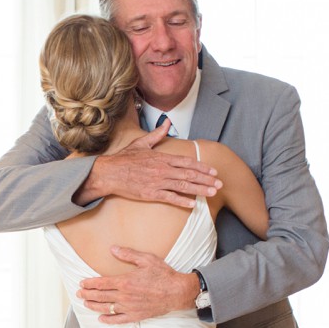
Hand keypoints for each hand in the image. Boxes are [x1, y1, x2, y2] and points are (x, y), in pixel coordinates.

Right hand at [74, 119, 221, 206]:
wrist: (109, 172)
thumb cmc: (124, 159)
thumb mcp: (141, 143)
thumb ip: (156, 134)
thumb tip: (166, 123)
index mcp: (162, 157)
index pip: (187, 162)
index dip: (202, 167)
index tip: (213, 171)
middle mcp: (162, 169)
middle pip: (189, 174)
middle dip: (206, 179)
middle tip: (219, 184)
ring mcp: (157, 182)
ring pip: (183, 186)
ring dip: (199, 190)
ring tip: (212, 193)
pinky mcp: (150, 193)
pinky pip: (169, 198)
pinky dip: (182, 201)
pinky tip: (192, 204)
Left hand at [77, 246, 200, 323]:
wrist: (177, 292)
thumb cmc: (163, 275)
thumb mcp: (146, 259)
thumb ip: (128, 254)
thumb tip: (113, 249)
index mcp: (125, 282)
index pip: (101, 283)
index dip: (89, 284)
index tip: (81, 283)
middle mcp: (124, 296)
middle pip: (100, 296)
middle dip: (87, 295)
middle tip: (79, 294)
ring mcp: (129, 307)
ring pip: (106, 308)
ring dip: (94, 306)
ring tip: (86, 304)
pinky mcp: (136, 316)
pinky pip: (118, 320)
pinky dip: (108, 320)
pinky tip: (101, 318)